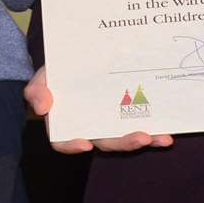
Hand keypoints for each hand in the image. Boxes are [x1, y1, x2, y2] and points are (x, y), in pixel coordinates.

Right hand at [25, 65, 172, 153]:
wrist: (79, 56)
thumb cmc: (58, 71)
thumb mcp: (43, 76)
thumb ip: (36, 90)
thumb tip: (43, 105)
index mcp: (66, 123)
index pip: (63, 141)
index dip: (72, 146)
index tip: (85, 144)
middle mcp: (90, 127)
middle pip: (104, 142)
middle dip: (123, 142)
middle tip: (141, 137)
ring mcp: (110, 123)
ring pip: (125, 137)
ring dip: (144, 140)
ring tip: (160, 137)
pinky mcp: (128, 116)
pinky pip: (141, 126)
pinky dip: (154, 132)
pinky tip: (167, 132)